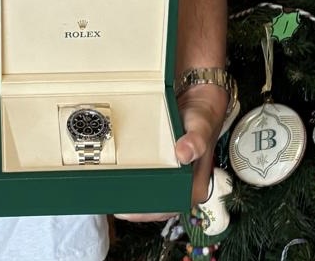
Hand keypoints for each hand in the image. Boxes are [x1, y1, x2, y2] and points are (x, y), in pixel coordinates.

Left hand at [114, 83, 227, 222]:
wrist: (202, 101)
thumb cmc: (203, 116)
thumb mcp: (200, 126)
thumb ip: (195, 140)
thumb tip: (183, 154)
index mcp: (195, 186)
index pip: (170, 207)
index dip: (148, 212)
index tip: (127, 211)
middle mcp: (185, 186)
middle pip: (159, 204)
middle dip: (137, 206)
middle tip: (113, 203)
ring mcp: (176, 177)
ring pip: (153, 193)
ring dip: (135, 194)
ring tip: (112, 193)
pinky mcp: (167, 166)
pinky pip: (151, 178)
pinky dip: (137, 179)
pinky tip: (121, 177)